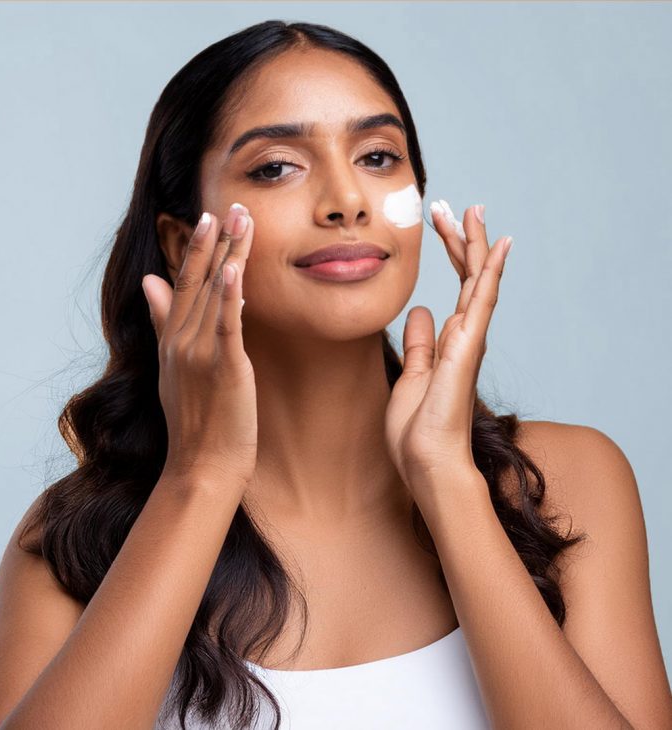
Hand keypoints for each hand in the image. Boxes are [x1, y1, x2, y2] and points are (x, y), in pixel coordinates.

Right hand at [142, 205, 256, 494]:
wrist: (201, 466)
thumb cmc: (194, 421)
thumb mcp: (171, 367)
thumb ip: (162, 322)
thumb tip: (150, 283)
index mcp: (172, 340)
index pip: (183, 284)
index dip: (195, 249)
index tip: (206, 216)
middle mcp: (182, 341)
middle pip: (199, 281)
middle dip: (216, 240)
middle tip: (231, 204)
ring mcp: (200, 353)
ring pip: (216, 294)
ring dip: (229, 254)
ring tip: (241, 220)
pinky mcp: (224, 369)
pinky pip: (228, 326)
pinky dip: (231, 296)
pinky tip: (236, 268)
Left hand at [384, 201, 511, 493]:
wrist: (427, 462)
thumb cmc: (418, 429)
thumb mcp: (412, 376)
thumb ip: (420, 344)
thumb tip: (420, 312)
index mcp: (451, 343)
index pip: (457, 288)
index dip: (453, 254)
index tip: (443, 224)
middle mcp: (466, 337)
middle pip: (469, 278)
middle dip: (462, 240)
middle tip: (454, 206)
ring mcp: (469, 342)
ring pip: (478, 282)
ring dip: (476, 245)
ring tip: (474, 210)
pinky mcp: (467, 349)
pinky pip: (481, 303)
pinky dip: (489, 273)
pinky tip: (497, 247)